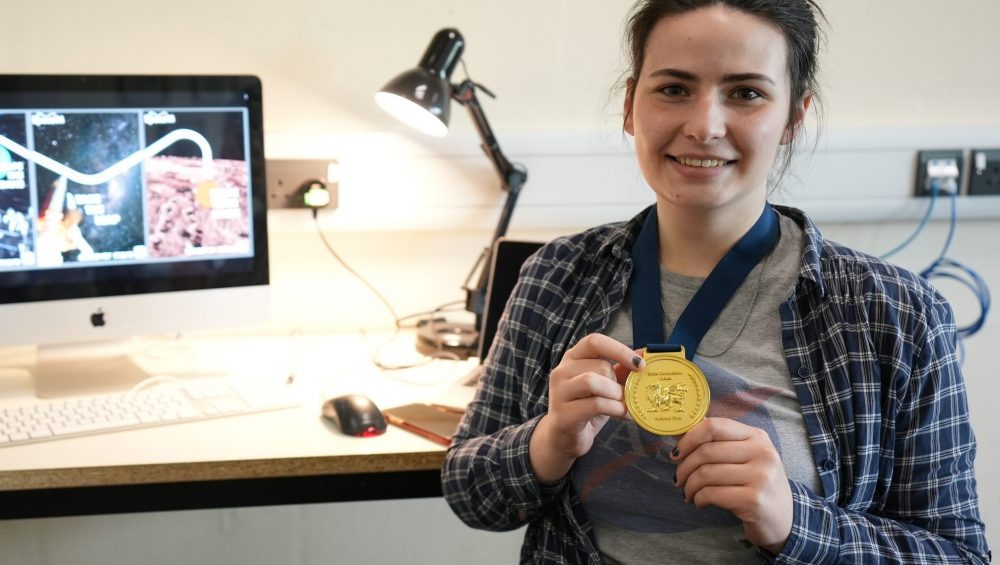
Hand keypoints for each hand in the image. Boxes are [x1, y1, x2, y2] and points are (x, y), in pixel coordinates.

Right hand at [529, 334, 642, 482]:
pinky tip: (624, 415)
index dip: (619, 349)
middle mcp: (561, 371)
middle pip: (599, 366)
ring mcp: (559, 393)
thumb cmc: (586, 408)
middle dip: (618, 382)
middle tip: (626, 395)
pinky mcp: (563, 414)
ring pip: (592, 381)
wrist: (564, 438)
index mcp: (572, 358)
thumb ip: (621, 369)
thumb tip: (644, 352)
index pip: (594, 341)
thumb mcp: (605, 386)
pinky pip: (595, 404)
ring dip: (615, 394)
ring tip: (623, 404)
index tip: (639, 364)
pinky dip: (615, 409)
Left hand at [672, 417, 792, 553]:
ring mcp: (760, 476)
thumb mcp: (747, 457)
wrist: (785, 519)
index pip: (714, 426)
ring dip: (689, 486)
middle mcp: (762, 452)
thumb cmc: (757, 485)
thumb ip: (721, 443)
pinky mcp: (754, 500)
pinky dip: (699, 499)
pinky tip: (700, 503)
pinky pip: (712, 494)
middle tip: (678, 479)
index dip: (688, 438)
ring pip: (706, 474)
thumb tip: (682, 432)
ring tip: (688, 493)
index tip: (676, 453)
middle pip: (706, 451)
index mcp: (757, 436)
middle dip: (684, 467)